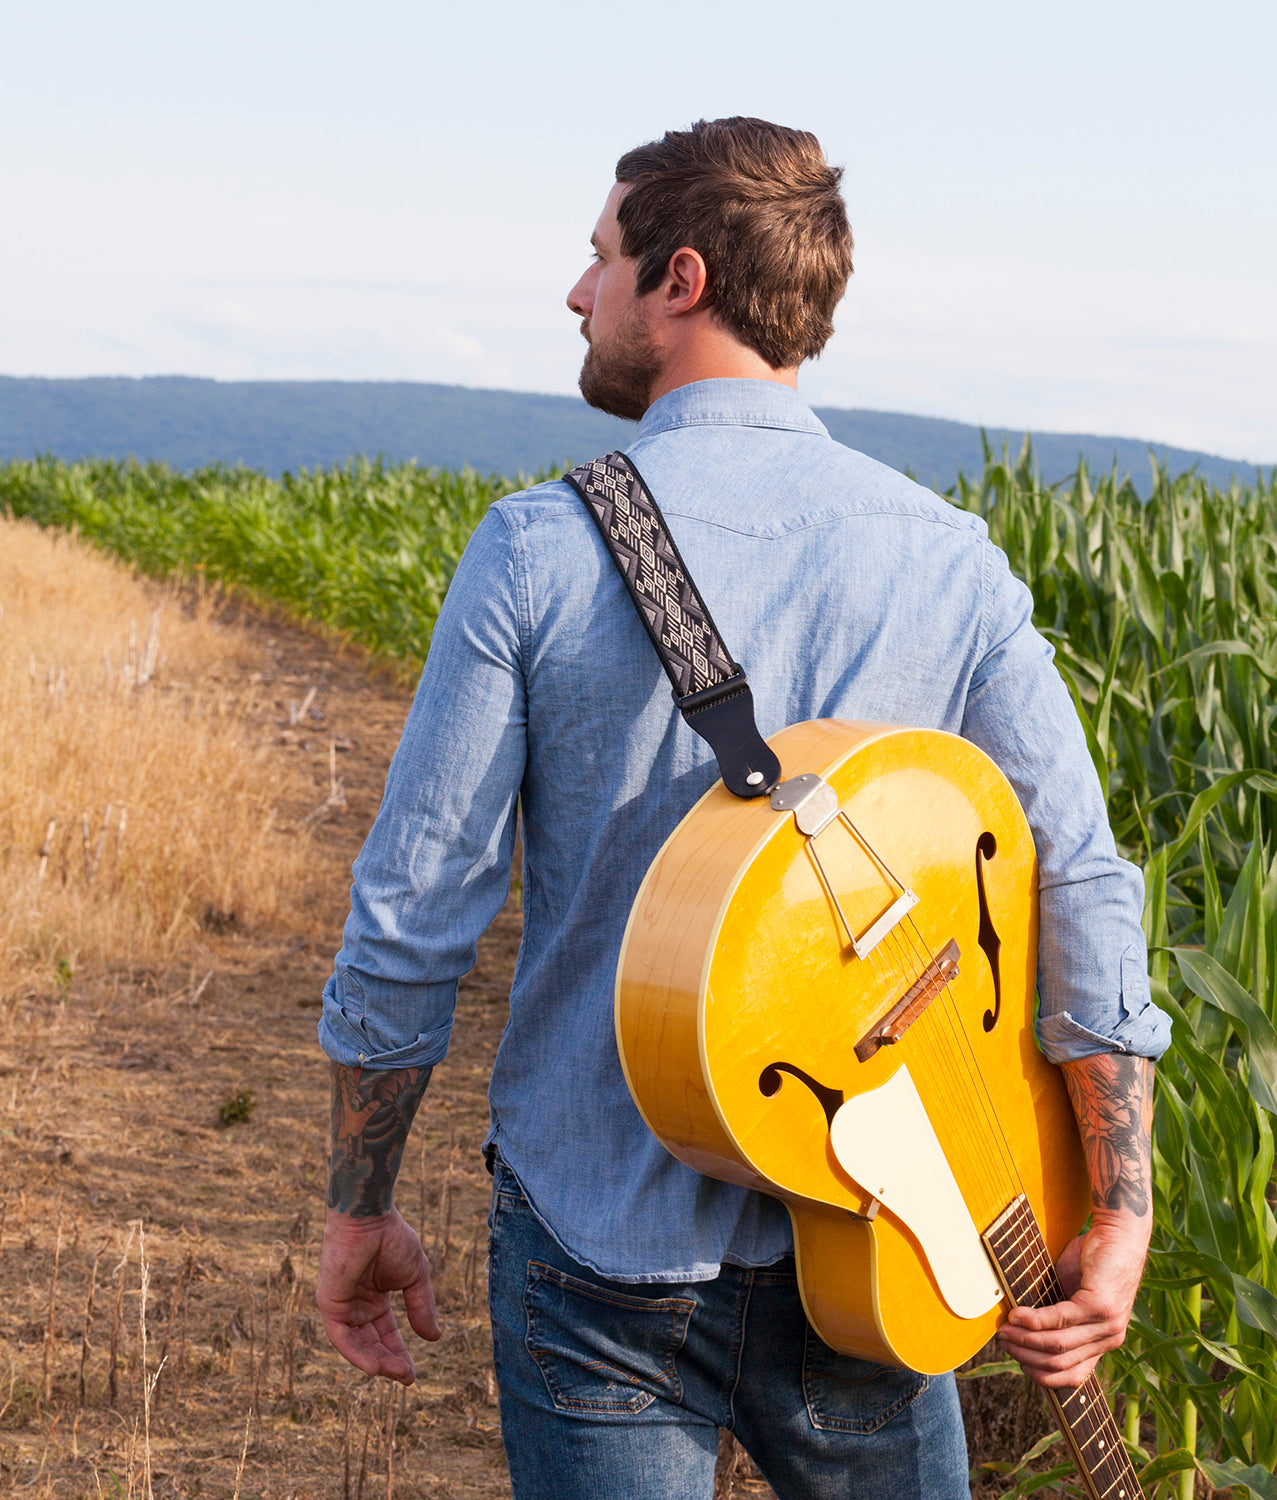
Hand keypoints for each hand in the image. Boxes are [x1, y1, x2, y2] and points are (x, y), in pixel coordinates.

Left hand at [316, 1205, 440, 1383]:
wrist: (370, 1218)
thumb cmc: (392, 1238)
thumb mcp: (415, 1276)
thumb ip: (421, 1307)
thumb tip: (434, 1338)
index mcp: (374, 1298)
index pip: (385, 1333)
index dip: (399, 1353)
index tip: (413, 1374)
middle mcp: (356, 1305)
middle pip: (371, 1343)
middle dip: (389, 1362)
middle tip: (407, 1378)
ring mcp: (341, 1305)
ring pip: (357, 1345)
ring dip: (376, 1362)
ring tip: (397, 1374)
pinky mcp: (329, 1303)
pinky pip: (341, 1337)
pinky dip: (356, 1354)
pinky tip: (374, 1367)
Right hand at [996, 1211, 1149, 1387]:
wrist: (1119, 1234)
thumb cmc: (1092, 1261)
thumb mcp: (1071, 1295)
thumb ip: (1055, 1315)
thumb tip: (1020, 1328)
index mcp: (1103, 1342)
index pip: (1073, 1377)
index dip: (1042, 1374)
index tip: (1017, 1361)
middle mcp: (1109, 1340)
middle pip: (1060, 1363)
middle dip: (1026, 1356)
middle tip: (1002, 1341)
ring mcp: (1107, 1325)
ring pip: (1058, 1344)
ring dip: (1026, 1339)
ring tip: (1005, 1330)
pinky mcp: (1100, 1306)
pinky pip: (1060, 1319)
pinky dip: (1035, 1320)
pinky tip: (1018, 1315)